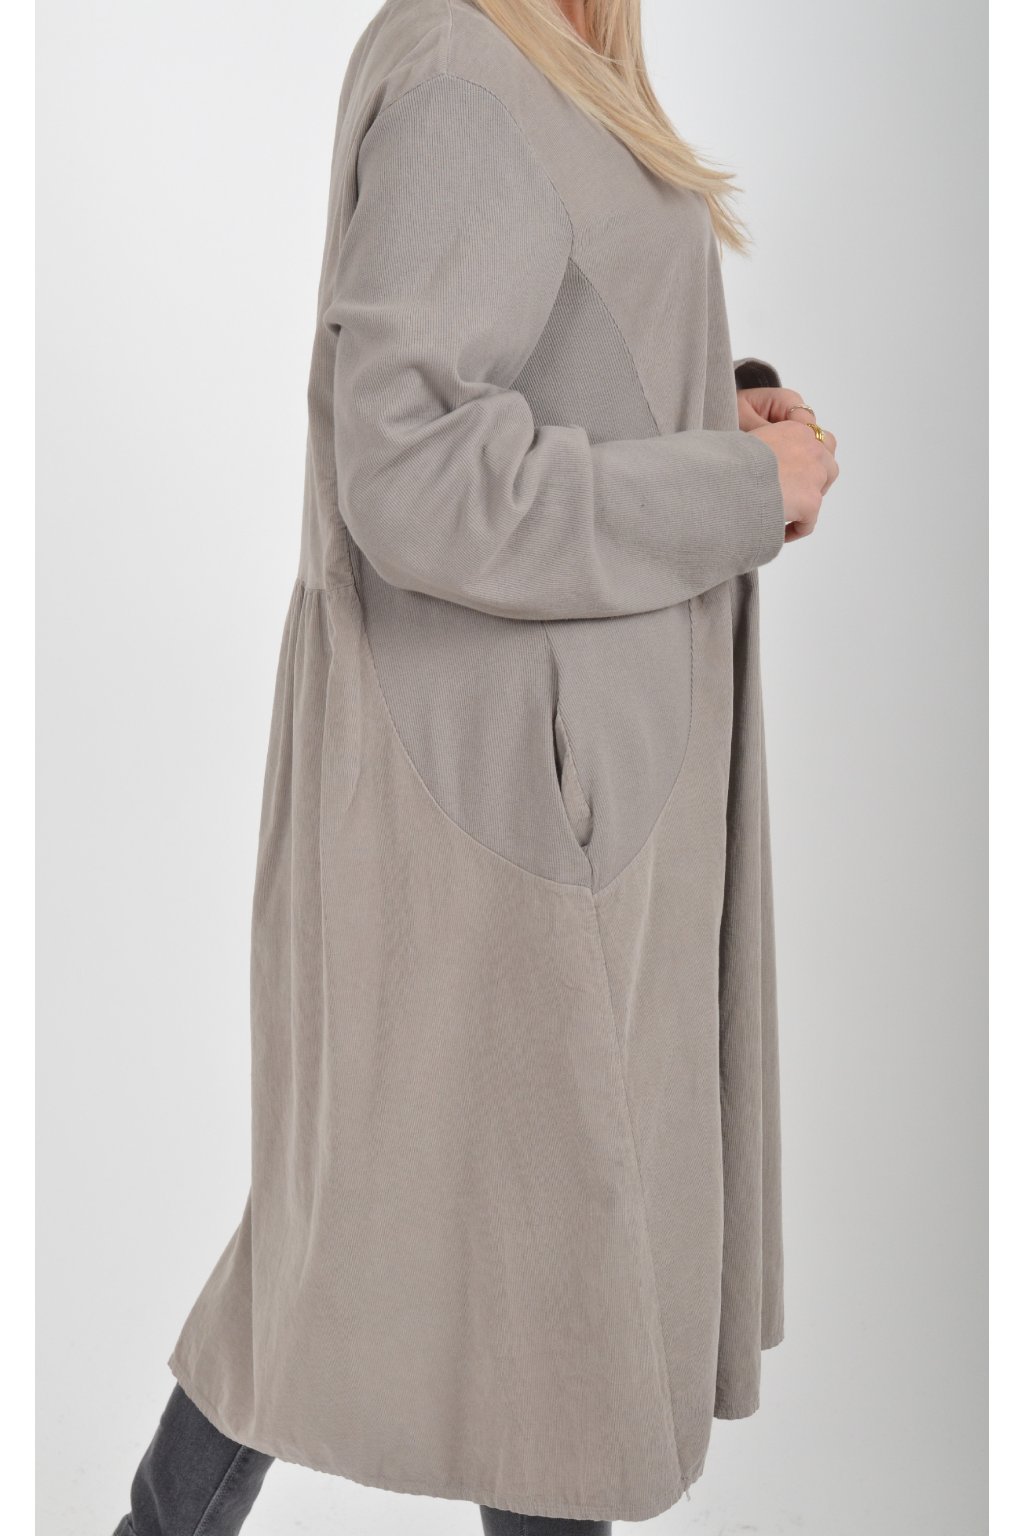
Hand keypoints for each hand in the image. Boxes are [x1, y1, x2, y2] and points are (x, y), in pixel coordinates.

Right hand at [740, 388, 838, 541]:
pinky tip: (779, 534)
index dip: (804, 455)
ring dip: (809, 500)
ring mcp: (814, 476)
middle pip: (827, 463)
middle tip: (794, 491)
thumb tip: (752, 459)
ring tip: (789, 511)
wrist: (729, 478)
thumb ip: (760, 445)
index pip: (813, 439)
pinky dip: (796, 529)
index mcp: (795, 430)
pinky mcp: (811, 502)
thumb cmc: (727, 460)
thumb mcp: (745, 440)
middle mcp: (811, 449)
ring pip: (822, 491)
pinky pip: (808, 522)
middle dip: (815, 477)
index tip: (789, 469)